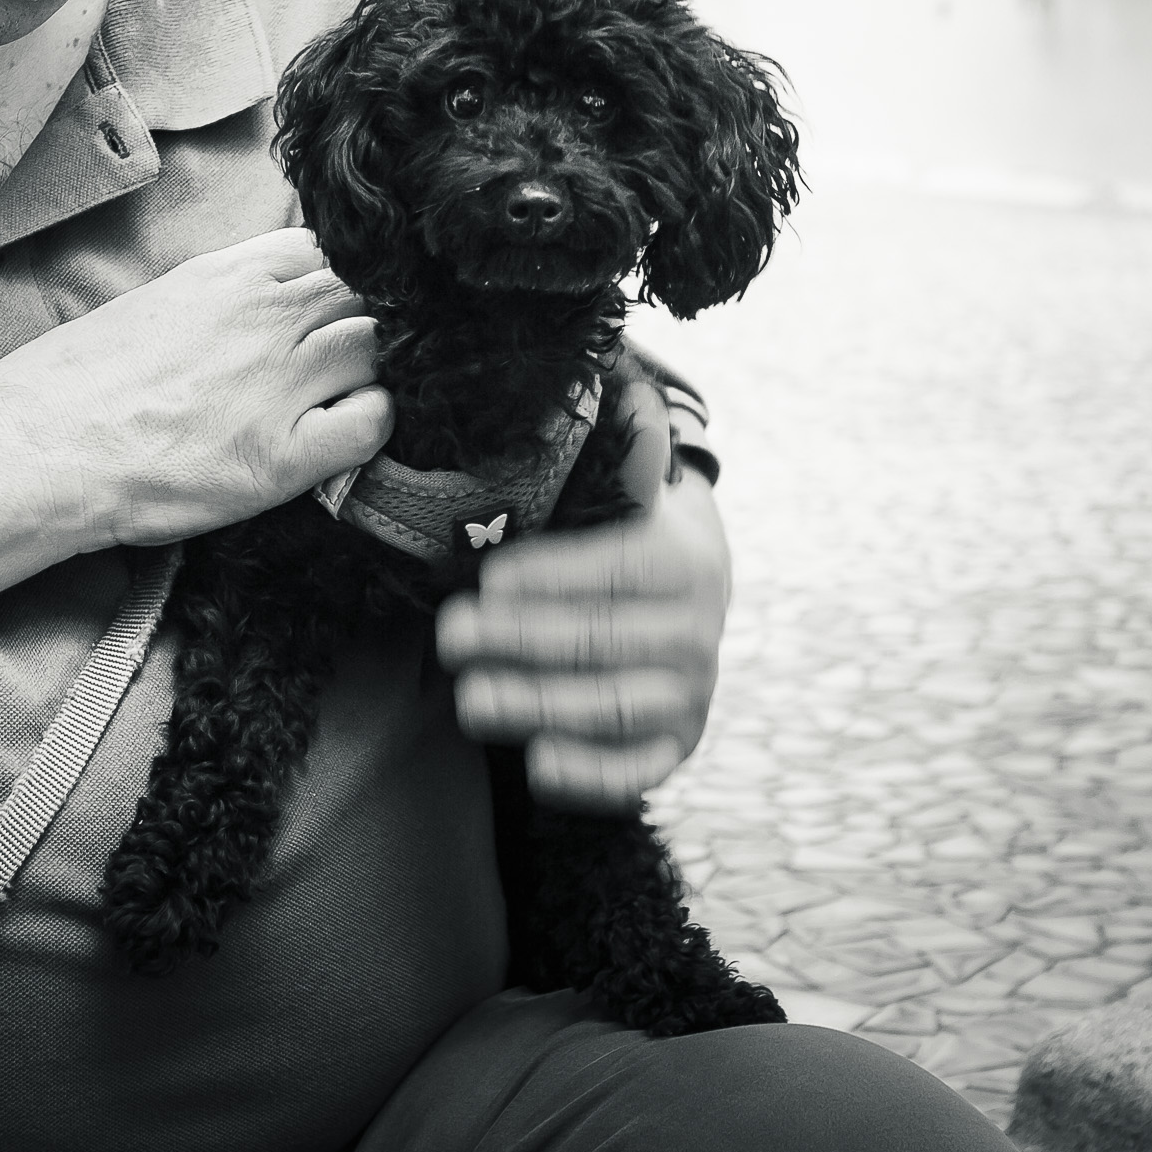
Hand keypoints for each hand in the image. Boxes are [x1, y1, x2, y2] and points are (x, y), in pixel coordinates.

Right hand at [0, 228, 391, 546]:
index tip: (325, 312)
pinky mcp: (286, 455)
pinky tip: (343, 433)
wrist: (40, 449)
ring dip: (374, 368)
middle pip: (363, 292)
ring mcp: (281, 383)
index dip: (337, 280)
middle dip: (363, 319)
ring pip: (379, 346)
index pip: (325, 250)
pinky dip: (376, 422)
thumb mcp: (157, 301)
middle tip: (338, 360)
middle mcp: (265, 316)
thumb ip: (223, 292)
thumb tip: (264, 297)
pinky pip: (374, 421)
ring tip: (341, 397)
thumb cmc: (77, 383)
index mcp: (230, 274)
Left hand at [435, 379, 730, 813]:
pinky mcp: (677, 745)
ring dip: (539, 705)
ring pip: (613, 706)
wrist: (688, 592)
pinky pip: (637, 771)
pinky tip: (535, 765)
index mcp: (684, 557)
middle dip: (522, 643)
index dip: (548, 578)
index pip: (613, 570)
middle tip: (450, 638)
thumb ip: (608, 445)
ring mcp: (692, 692)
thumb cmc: (623, 530)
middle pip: (603, 641)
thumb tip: (586, 376)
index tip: (483, 580)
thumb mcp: (624, 482)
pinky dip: (591, 775)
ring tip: (469, 700)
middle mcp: (700, 628)